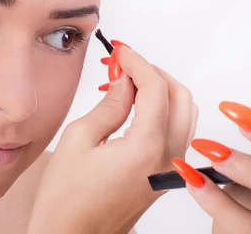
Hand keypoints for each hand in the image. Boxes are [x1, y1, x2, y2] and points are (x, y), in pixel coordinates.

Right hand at [27, 42, 197, 233]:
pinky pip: (177, 130)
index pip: (155, 88)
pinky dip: (162, 110)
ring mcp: (170, 168)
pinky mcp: (165, 174)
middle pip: (180, 95)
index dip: (138, 63)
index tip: (122, 51)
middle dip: (153, 73)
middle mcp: (167, 158)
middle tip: (124, 65)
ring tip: (127, 83)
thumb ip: (109, 103)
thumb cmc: (66, 199)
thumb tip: (123, 79)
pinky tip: (134, 106)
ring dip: (160, 90)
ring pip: (184, 112)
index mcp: (146, 147)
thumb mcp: (78, 139)